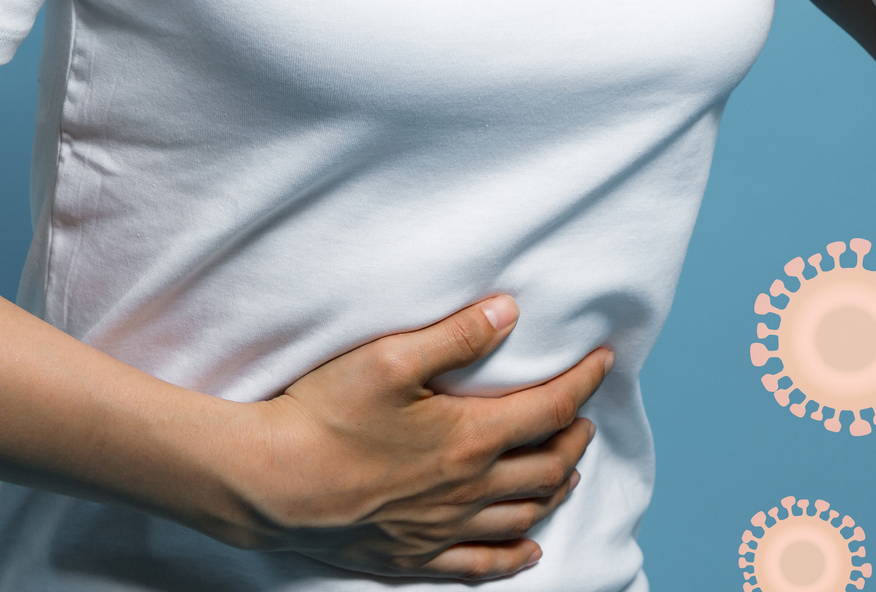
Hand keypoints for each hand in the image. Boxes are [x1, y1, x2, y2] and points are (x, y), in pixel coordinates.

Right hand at [220, 295, 613, 578]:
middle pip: (547, 466)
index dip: (583, 384)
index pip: (550, 409)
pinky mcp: (413, 553)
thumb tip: (509, 312)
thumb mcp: (391, 358)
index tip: (603, 362)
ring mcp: (442, 528)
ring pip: (523, 514)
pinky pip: (481, 564)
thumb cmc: (325, 415)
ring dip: (554, 489)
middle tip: (583, 417)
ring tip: (566, 469)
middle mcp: (469, 489)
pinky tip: (529, 549)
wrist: (272, 483)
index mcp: (470, 437)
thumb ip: (456, 335)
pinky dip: (514, 555)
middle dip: (574, 438)